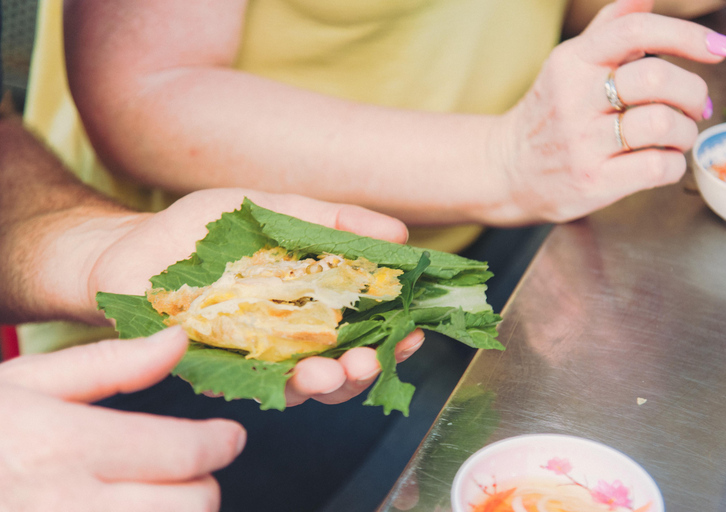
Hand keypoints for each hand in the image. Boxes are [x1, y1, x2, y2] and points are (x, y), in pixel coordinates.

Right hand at [0, 327, 244, 511]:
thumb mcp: (27, 383)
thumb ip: (110, 365)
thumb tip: (178, 341)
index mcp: (62, 447)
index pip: (181, 452)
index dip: (220, 442)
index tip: (229, 436)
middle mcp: (66, 508)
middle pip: (190, 508)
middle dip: (202, 484)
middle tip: (187, 468)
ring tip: (156, 495)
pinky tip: (124, 510)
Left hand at [86, 188, 419, 405]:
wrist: (130, 248)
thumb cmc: (202, 229)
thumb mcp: (273, 209)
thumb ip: (330, 220)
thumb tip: (398, 234)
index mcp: (312, 298)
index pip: (367, 324)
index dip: (395, 333)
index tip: (416, 329)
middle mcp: (294, 335)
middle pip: (344, 364)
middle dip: (364, 368)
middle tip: (369, 359)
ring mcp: (260, 358)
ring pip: (307, 384)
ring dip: (326, 384)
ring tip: (329, 371)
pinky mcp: (224, 374)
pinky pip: (256, 389)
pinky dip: (275, 387)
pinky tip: (285, 377)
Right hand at [493, 0, 725, 223]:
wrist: (506, 170)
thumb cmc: (546, 118)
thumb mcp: (566, 67)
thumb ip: (608, 31)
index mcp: (571, 63)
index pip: (635, 31)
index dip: (687, 36)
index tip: (717, 49)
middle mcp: (574, 100)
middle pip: (658, 79)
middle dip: (693, 91)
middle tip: (693, 104)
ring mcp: (582, 144)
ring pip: (662, 125)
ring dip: (685, 131)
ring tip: (675, 136)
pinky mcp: (592, 181)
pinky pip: (658, 167)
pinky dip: (674, 163)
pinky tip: (661, 160)